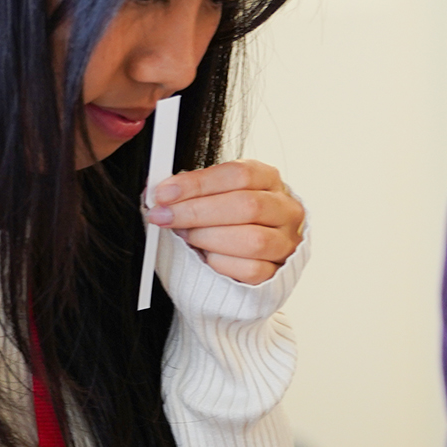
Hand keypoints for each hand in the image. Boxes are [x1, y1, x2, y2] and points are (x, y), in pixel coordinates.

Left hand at [146, 160, 303, 284]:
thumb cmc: (230, 218)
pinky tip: (206, 256)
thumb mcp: (216, 194)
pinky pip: (251, 270)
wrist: (253, 251)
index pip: (238, 174)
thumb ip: (195, 191)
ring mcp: (285, 242)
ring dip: (208, 238)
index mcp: (269, 180)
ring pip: (252, 240)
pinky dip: (220, 263)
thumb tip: (161, 192)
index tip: (165, 193)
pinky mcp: (278, 272)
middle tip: (165, 216)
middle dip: (197, 212)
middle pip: (246, 206)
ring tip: (185, 235)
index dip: (198, 183)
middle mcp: (285, 209)